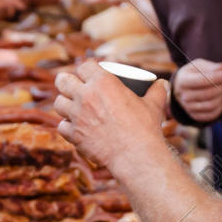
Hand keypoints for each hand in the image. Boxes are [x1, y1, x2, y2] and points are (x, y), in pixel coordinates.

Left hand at [54, 58, 169, 176]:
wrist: (134, 155)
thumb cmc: (144, 128)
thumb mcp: (154, 105)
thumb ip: (157, 92)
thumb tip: (163, 84)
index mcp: (103, 82)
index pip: (84, 66)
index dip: (85, 69)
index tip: (87, 74)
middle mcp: (85, 96)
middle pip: (62, 80)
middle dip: (65, 82)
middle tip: (71, 87)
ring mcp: (77, 115)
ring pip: (58, 103)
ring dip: (64, 104)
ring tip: (71, 107)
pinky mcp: (74, 135)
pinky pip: (61, 126)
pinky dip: (66, 127)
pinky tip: (73, 127)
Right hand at [171, 59, 221, 122]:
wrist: (182, 87)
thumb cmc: (193, 73)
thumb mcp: (199, 65)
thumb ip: (211, 66)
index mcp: (182, 81)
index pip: (201, 80)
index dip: (216, 77)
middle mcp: (183, 96)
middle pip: (207, 94)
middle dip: (221, 87)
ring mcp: (188, 107)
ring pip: (210, 105)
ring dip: (221, 97)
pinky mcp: (194, 115)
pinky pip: (210, 115)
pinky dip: (219, 108)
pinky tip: (221, 100)